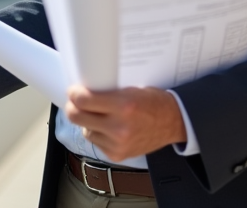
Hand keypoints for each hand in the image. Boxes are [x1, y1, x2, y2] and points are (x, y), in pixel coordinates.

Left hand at [64, 85, 186, 161]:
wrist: (173, 123)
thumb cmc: (153, 102)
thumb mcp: (131, 90)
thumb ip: (108, 93)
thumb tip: (83, 91)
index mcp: (124, 105)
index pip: (83, 100)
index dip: (74, 94)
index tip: (73, 91)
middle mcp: (119, 127)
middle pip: (77, 117)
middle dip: (73, 108)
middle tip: (75, 102)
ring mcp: (118, 143)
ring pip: (85, 131)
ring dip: (87, 123)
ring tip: (98, 116)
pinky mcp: (118, 155)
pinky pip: (96, 143)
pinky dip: (98, 135)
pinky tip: (108, 128)